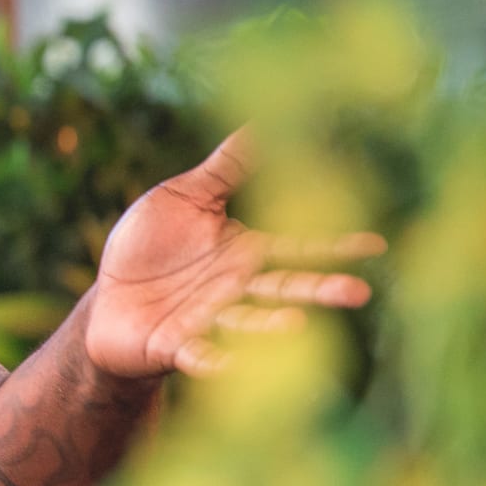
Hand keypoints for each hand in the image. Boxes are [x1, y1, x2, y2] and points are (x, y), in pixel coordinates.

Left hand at [84, 129, 385, 377]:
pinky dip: (212, 360)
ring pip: (245, 323)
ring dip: (269, 327)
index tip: (377, 246)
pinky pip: (196, 354)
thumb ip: (224, 169)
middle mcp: (236, 289)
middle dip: (319, 290)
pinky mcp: (175, 345)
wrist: (108, 299)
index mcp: (244, 252)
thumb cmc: (150, 247)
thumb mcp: (184, 197)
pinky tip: (225, 363)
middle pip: (283, 288)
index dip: (335, 247)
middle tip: (358, 293)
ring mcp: (208, 319)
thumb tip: (261, 122)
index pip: (297, 248)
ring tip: (297, 325)